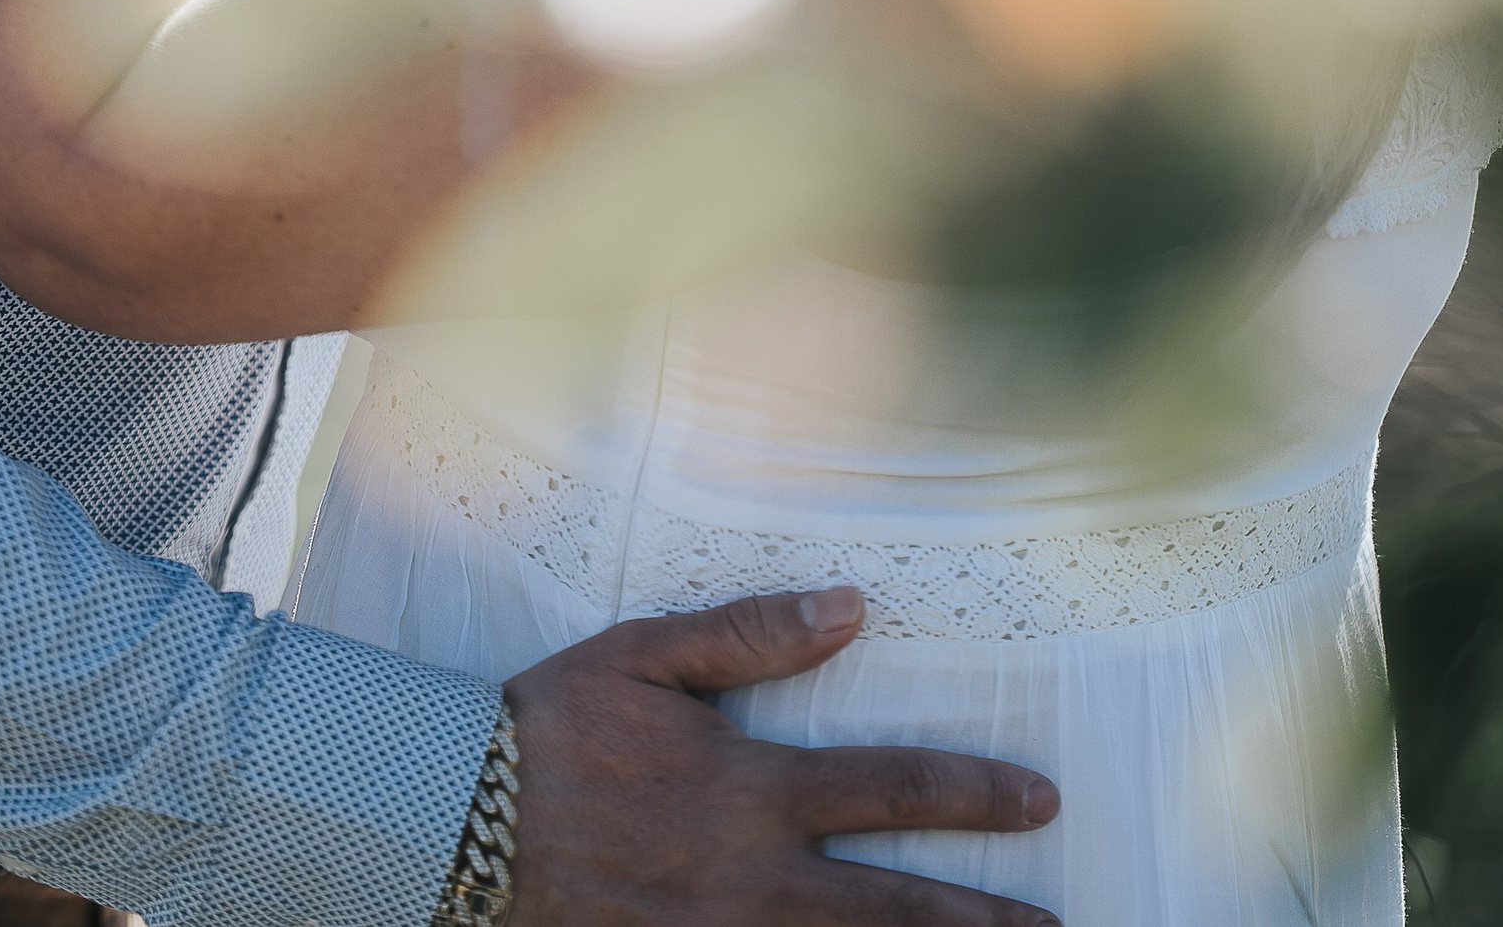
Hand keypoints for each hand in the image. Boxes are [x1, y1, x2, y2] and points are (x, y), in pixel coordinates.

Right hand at [504, 589, 1057, 926]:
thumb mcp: (646, 658)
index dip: (975, 795)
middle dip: (984, 919)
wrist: (462, 825)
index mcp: (754, 790)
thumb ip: (751, 634)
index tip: (1039, 801)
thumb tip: (851, 607)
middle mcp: (757, 879)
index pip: (894, 789)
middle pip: (899, 909)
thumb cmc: (554, 731)